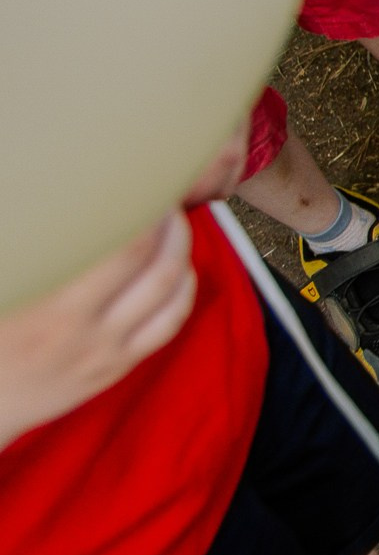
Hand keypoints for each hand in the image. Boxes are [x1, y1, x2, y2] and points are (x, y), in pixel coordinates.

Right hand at [0, 214, 198, 449]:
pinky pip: (168, 326)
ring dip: (183, 254)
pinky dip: (184, 292)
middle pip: (157, 269)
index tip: (144, 187)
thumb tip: (54, 205)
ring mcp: (108, 352)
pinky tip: (181, 270)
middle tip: (166, 200)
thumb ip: (34, 252)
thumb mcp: (8, 285)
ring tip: (176, 226)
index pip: (124, 251)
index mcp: (54, 308)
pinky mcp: (117, 367)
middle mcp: (88, 331)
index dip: (145, 214)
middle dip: (172, 227)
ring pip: (171, 296)